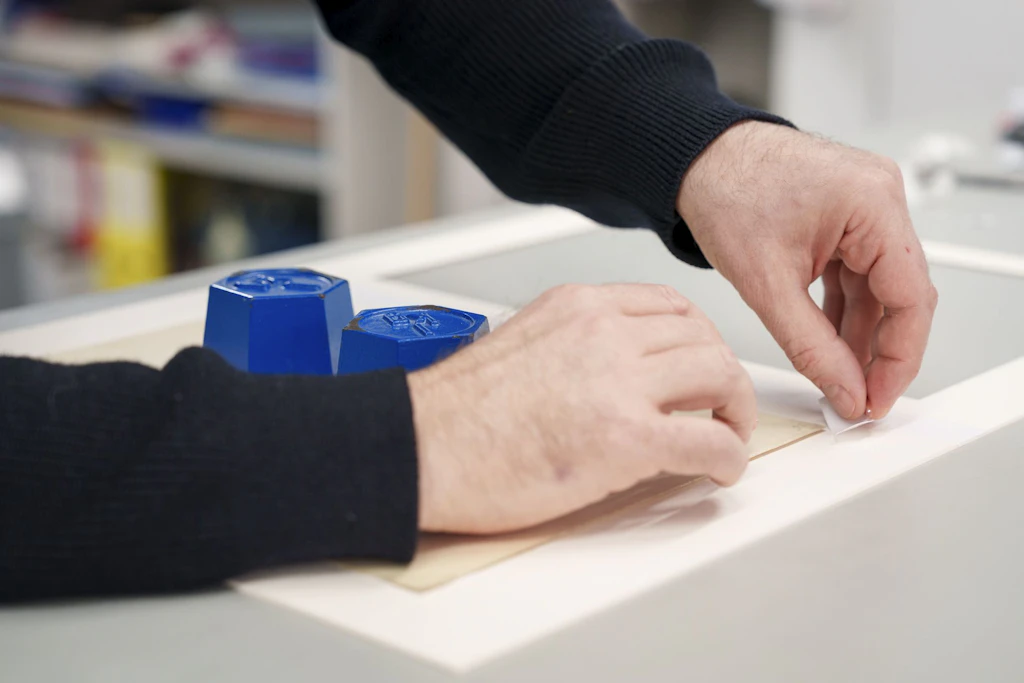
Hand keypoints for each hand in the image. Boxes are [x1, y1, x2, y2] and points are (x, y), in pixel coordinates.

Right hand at [408, 283, 755, 533]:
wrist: (418, 450)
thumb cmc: (453, 413)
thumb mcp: (520, 344)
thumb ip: (573, 344)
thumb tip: (612, 373)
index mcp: (577, 306)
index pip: (668, 304)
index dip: (699, 338)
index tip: (701, 363)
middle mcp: (603, 330)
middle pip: (702, 338)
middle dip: (722, 375)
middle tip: (721, 406)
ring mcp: (617, 380)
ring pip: (719, 377)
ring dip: (734, 411)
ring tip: (724, 435)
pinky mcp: (625, 437)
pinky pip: (709, 440)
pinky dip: (728, 457)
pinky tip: (718, 470)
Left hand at [677, 122, 937, 419]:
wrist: (694, 160)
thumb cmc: (723, 190)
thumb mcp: (765, 283)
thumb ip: (810, 346)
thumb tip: (845, 387)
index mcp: (872, 202)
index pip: (912, 297)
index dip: (900, 358)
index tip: (878, 396)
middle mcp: (879, 197)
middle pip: (901, 294)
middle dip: (879, 350)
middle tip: (858, 396)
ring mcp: (866, 205)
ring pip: (879, 287)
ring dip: (860, 334)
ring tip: (840, 376)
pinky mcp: (846, 216)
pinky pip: (858, 272)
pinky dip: (844, 309)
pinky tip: (831, 341)